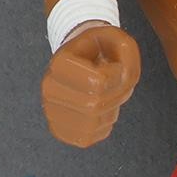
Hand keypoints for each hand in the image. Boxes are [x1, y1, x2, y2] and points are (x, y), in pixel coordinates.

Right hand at [41, 24, 140, 146]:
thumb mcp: (116, 38)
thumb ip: (127, 50)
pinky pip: (87, 138)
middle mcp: (50, 88)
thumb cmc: (98, 49)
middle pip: (94, 105)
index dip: (117, 75)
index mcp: (60, 63)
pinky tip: (100, 110)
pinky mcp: (59, 128)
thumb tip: (123, 75)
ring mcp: (51, 110)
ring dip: (110, 112)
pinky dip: (101, 126)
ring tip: (107, 95)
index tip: (113, 66)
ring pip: (91, 124)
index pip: (99, 82)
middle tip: (116, 83)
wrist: (78, 60)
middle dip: (116, 95)